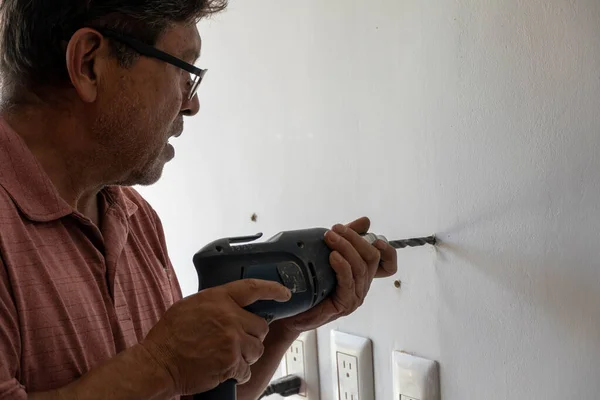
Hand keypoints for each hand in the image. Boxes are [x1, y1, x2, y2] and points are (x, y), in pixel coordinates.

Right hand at [139, 279, 291, 394]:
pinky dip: (238, 372)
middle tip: (236, 340)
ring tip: (228, 355)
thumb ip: (216, 303)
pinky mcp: (231, 363)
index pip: (253, 288)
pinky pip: (247, 368)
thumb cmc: (170, 335)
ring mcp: (232, 341)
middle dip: (252, 334)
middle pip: (261, 325)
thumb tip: (232, 306)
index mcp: (218, 298)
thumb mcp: (192, 305)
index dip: (273, 289)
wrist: (159, 363)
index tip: (285, 293)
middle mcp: (229, 317)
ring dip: (247, 354)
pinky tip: (224, 369)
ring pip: (257, 348)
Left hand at [277, 216, 396, 332]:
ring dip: (345, 247)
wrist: (293, 306)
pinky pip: (348, 282)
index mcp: (362, 273)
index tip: (375, 239)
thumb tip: (365, 221)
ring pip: (360, 267)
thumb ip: (348, 237)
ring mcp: (355, 295)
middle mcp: (363, 284)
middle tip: (335, 229)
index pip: (388, 264)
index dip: (388, 251)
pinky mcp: (345, 304)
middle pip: (372, 257)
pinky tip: (333, 256)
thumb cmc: (311, 281)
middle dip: (355, 238)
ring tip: (329, 237)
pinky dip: (342, 266)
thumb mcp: (329, 252)